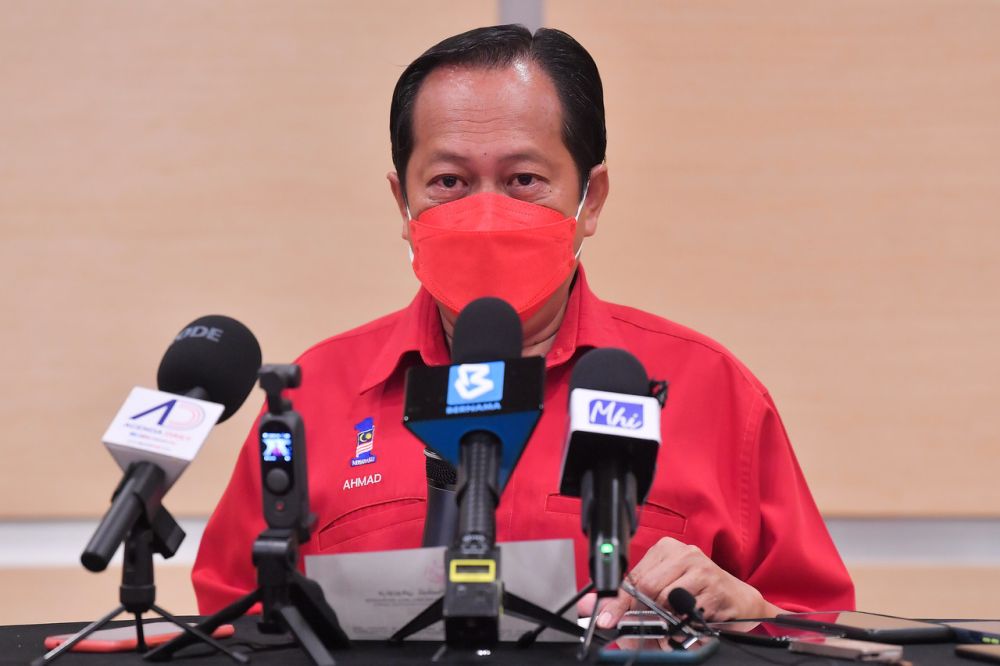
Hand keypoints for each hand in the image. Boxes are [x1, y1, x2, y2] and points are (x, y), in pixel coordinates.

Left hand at [577, 537, 783, 629]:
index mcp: (666, 550)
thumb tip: (595, 610)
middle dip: (644, 613)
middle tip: (650, 625)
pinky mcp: (717, 587)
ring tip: (681, 619)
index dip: (616, 601)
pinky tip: (697, 617)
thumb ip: (630, 601)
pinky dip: (687, 623)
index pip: (632, 576)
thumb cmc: (700, 595)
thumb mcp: (664, 593)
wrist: (742, 603)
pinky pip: (688, 613)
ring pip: (667, 600)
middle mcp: (684, 553)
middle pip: (647, 587)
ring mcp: (702, 568)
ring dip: (669, 620)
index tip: (604, 618)